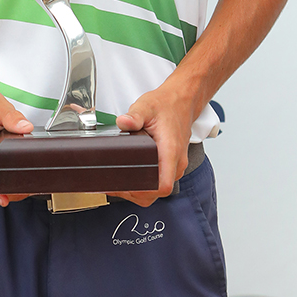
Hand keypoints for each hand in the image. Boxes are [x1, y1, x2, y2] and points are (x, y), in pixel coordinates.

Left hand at [112, 86, 194, 206]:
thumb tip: (123, 122)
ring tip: (120, 184)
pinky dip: (146, 184)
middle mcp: (176, 162)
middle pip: (158, 192)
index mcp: (170, 152)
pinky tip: (131, 178)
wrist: (180, 102)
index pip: (163, 186)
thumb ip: (134, 116)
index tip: (127, 188)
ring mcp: (175, 165)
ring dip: (141, 191)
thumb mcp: (146, 107)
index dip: (144, 192)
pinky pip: (161, 181)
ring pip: (159, 189)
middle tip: (116, 187)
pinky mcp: (172, 164)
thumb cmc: (166, 105)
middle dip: (137, 194)